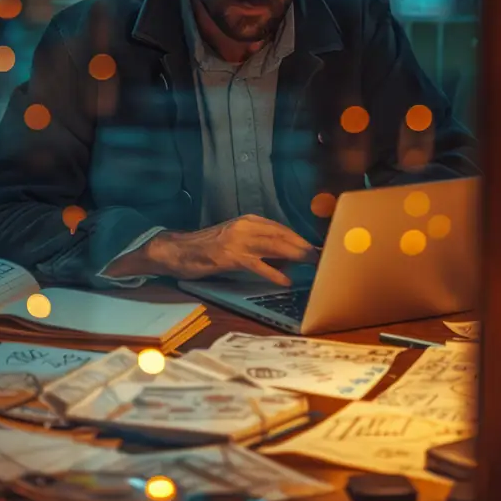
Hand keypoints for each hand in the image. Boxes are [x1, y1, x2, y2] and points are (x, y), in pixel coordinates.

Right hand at [141, 215, 317, 286]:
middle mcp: (245, 226)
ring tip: (312, 265)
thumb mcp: (237, 240)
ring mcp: (237, 240)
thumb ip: (260, 245)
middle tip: (322, 258)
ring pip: (274, 246)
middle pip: (282, 235)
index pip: (282, 228)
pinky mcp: (229, 256)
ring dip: (296, 256)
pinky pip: (257, 264)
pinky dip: (273, 272)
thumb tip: (287, 258)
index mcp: (249, 220)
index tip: (317, 248)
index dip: (301, 239)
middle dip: (304, 247)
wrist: (179, 250)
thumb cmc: (209, 247)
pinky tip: (285, 280)